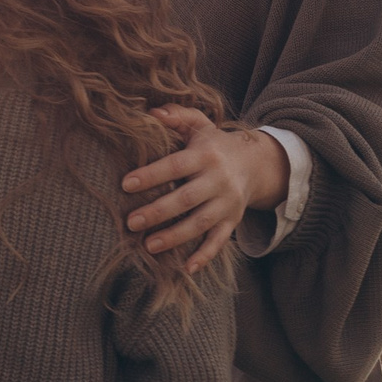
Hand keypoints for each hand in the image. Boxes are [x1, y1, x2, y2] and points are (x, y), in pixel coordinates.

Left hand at [121, 107, 288, 269]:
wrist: (256, 163)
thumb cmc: (214, 144)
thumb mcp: (199, 125)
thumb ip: (176, 116)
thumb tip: (151, 113)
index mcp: (205, 155)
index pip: (176, 166)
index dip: (151, 175)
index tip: (125, 184)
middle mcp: (218, 180)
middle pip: (186, 199)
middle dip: (158, 212)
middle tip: (131, 222)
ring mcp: (227, 203)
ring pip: (200, 223)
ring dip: (175, 237)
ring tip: (148, 246)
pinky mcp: (232, 221)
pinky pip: (219, 241)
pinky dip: (205, 256)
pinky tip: (186, 268)